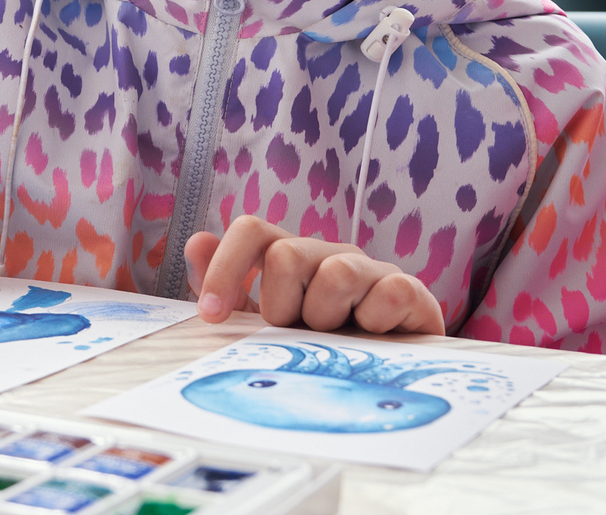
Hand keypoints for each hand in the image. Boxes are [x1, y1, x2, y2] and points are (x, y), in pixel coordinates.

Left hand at [184, 215, 443, 335]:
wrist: (388, 374)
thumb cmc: (317, 345)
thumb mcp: (264, 323)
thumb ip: (226, 286)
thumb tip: (196, 242)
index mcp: (290, 254)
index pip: (251, 231)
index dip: (225, 269)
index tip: (212, 316)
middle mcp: (328, 253)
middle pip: (285, 255)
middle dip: (281, 306)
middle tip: (297, 332)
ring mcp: (369, 269)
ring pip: (337, 274)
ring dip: (327, 318)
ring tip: (336, 337)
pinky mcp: (409, 290)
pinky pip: (388, 294)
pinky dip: (376, 323)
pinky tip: (375, 336)